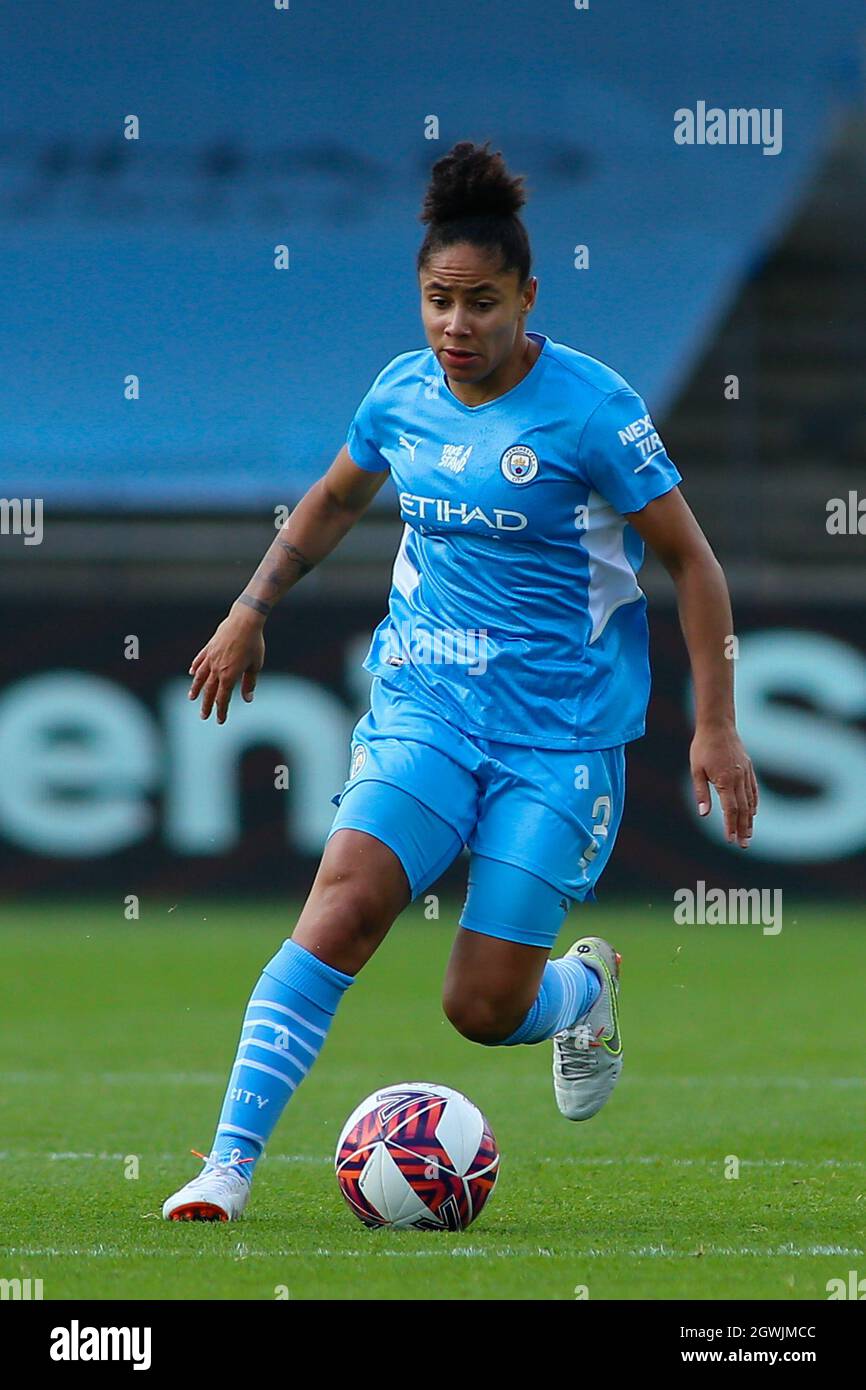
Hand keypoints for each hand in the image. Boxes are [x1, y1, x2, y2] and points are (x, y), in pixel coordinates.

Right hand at [188, 602, 265, 722]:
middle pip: (209, 691)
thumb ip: (249, 683)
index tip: (220, 720)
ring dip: (196, 689)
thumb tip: (248, 699)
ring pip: (200, 677)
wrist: (244, 621)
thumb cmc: (254, 643)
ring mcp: (211, 657)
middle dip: (207, 705)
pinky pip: (200, 660)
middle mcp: (217, 668)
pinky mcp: (209, 647)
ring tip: (192, 698)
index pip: (223, 698)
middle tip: (203, 716)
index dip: (221, 710)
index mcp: (229, 675)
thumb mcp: (255, 665)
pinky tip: (192, 673)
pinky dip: (195, 668)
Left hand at [690, 724, 757, 847]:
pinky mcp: (748, 768)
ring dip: (750, 820)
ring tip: (749, 834)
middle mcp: (738, 779)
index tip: (730, 840)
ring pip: (750, 801)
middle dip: (743, 829)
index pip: (730, 810)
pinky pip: (753, 789)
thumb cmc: (702, 747)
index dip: (731, 826)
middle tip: (744, 845)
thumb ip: (701, 793)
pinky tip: (753, 812)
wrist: (717, 725)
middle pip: (743, 810)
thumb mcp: (696, 770)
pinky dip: (754, 802)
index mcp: (725, 781)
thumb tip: (704, 814)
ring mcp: (745, 773)